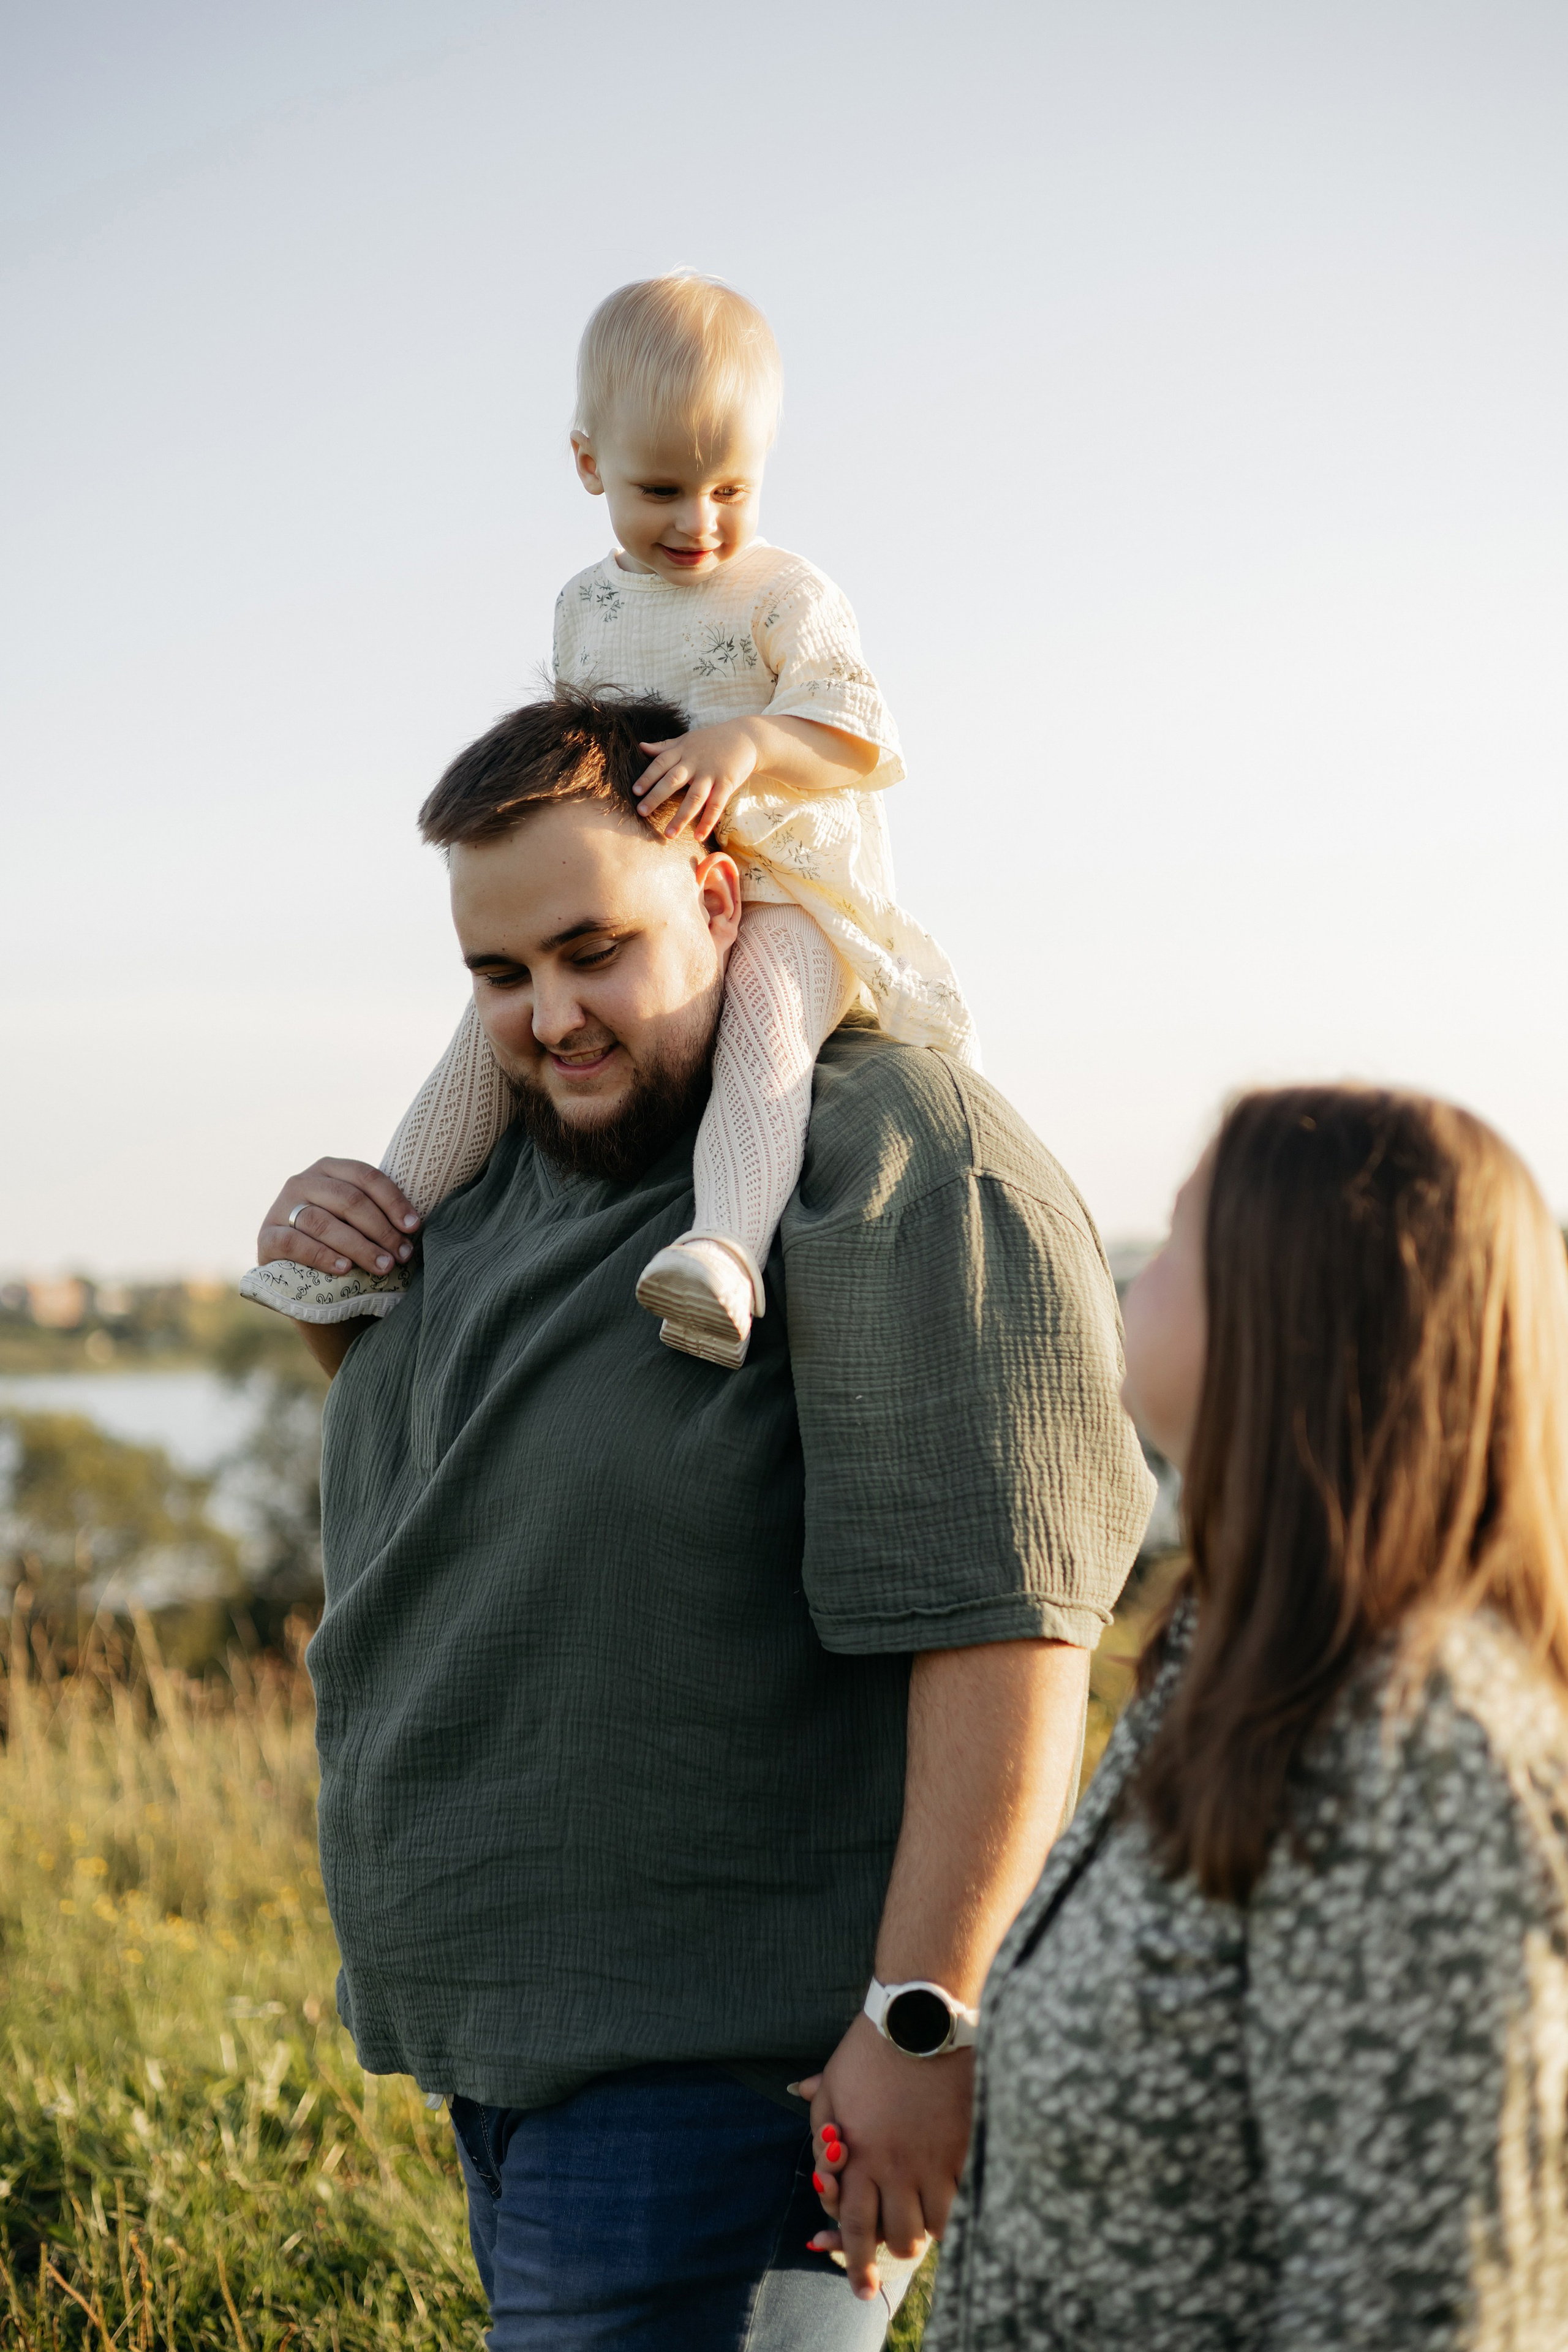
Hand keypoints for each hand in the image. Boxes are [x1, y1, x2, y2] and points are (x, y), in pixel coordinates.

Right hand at [258, 1158, 420, 1279]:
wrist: (304, 1281)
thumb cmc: (343, 1245)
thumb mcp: (360, 1223)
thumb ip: (378, 1213)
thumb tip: (415, 1225)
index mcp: (329, 1169)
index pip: (365, 1176)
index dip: (393, 1201)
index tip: (414, 1227)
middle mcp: (302, 1182)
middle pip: (348, 1199)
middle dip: (381, 1229)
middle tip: (402, 1255)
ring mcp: (280, 1208)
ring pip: (323, 1222)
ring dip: (358, 1246)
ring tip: (383, 1266)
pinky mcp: (266, 1237)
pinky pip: (294, 1243)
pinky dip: (322, 1256)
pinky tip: (344, 1269)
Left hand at [634, 721, 758, 838]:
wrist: (746, 737)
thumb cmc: (712, 740)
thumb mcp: (687, 739)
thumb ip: (665, 746)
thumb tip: (641, 746)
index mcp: (683, 751)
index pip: (661, 764)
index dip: (648, 777)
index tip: (635, 791)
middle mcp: (695, 762)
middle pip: (673, 780)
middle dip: (656, 796)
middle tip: (641, 812)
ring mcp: (711, 773)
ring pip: (694, 797)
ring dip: (681, 817)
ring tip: (668, 834)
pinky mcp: (727, 783)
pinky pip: (716, 805)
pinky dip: (707, 822)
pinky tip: (698, 837)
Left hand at [790, 2012, 972, 2301]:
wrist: (918, 2020)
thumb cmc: (868, 2051)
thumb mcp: (832, 2082)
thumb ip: (820, 2118)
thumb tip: (806, 2124)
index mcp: (858, 2157)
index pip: (856, 2228)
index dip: (856, 2265)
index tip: (860, 2290)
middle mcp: (895, 2168)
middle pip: (896, 2237)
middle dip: (889, 2249)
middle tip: (888, 2248)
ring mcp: (932, 2160)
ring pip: (931, 2228)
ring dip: (920, 2230)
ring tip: (915, 2219)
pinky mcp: (962, 2148)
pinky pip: (960, 2201)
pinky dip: (949, 2209)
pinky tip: (941, 2199)